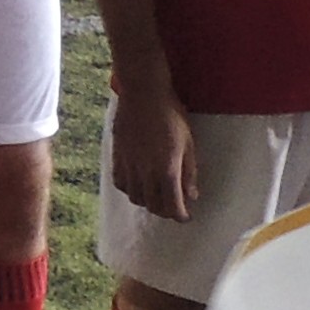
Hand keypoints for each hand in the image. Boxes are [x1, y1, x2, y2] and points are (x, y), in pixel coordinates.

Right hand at [106, 78, 195, 220]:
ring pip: (136, 197)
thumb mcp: (188, 142)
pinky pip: (120, 183)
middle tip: (173, 207)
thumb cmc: (171, 114)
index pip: (173, 205)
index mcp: (167, 169)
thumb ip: (189, 172)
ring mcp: (129, 165)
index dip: (180, 215)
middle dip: (165, 211)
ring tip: (156, 196)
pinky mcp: (117, 157)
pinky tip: (138, 184)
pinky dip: (130, 189)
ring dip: (148, 202)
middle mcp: (146, 172)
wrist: (143, 93)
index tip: (185, 216)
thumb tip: (192, 195)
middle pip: (154, 205)